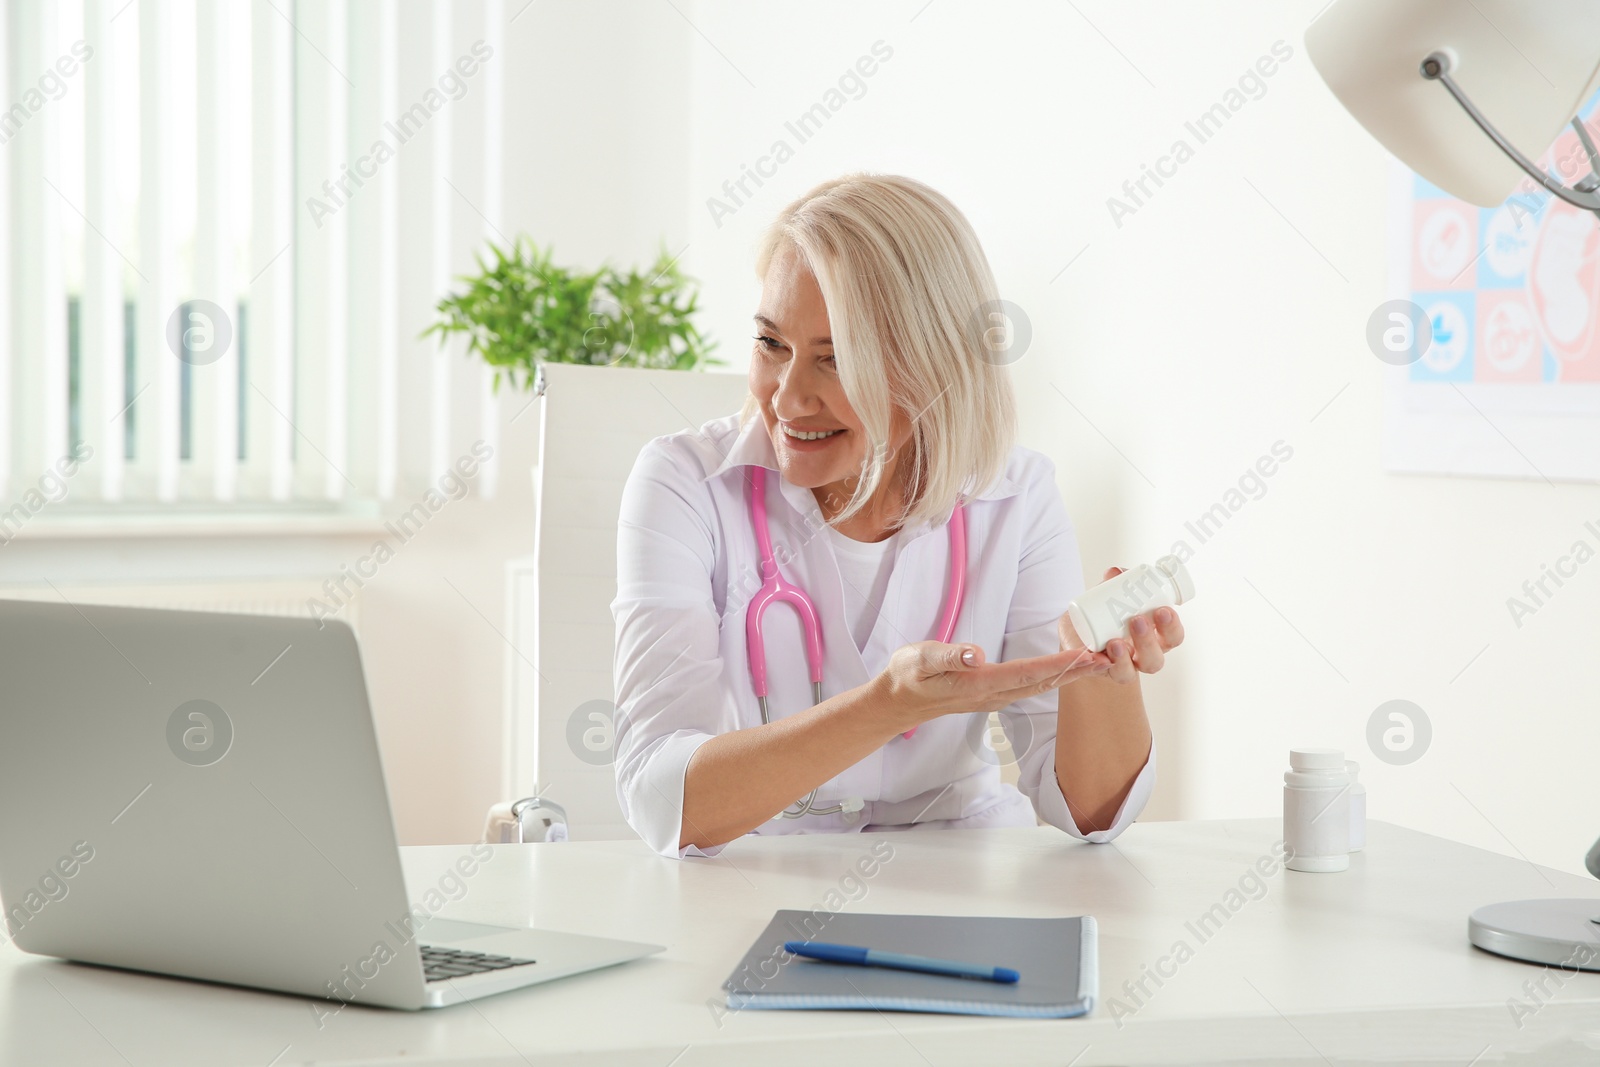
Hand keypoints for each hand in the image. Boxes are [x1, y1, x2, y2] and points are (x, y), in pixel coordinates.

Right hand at [877, 639, 1112, 730]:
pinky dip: (1057, 676)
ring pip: (1042, 686)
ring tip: (1103, 661)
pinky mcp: (996, 693)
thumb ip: (947, 656)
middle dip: (1078, 671)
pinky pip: (1033, 686)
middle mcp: (993, 695)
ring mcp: (996, 697)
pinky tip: (1072, 667)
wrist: (900, 701)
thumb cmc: (908, 676)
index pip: (1025, 673)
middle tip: (1113, 657)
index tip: (1085, 654)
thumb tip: (975, 655)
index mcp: (978, 685)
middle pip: (1044, 683)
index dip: (1057, 664)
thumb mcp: (918, 660)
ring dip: (1073, 674)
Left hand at [1059, 566, 1185, 684]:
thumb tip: (1115, 572)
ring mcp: (1125, 667)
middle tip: (1138, 620)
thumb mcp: (1104, 598)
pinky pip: (1112, 674)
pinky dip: (1105, 665)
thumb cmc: (1099, 615)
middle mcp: (1143, 656)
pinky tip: (1100, 656)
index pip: (1173, 636)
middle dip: (1150, 640)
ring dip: (1126, 657)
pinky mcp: (1105, 673)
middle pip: (1157, 658)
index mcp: (1153, 636)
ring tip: (1115, 641)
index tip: (1164, 609)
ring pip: (1134, 671)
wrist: (1075, 636)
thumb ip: (1110, 586)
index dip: (1172, 625)